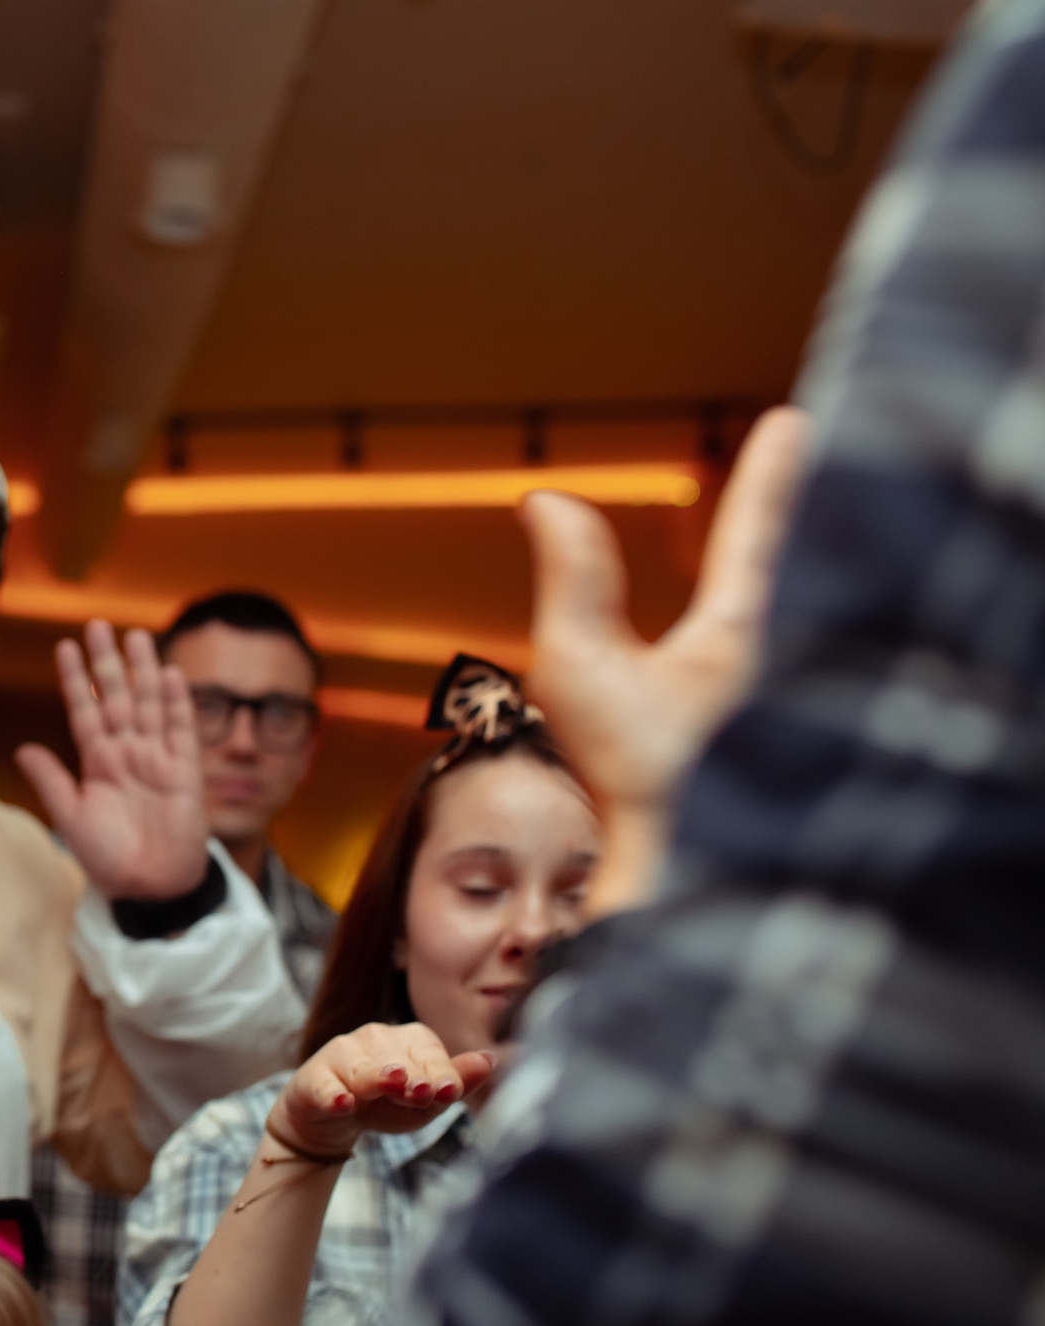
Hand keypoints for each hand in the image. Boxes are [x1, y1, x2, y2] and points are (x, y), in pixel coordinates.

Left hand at [15, 621, 209, 901]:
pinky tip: (170, 674)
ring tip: (134, 636)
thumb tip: (22, 749)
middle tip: (98, 625)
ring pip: (148, 704)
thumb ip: (51, 780)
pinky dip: (176, 703)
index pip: (84, 710)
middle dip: (108, 663)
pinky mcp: (184, 771)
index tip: (64, 647)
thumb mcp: (70, 816)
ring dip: (142, 671)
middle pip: (116, 697)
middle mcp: (127, 753)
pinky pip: (181, 730)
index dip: (75, 680)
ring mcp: (157, 759)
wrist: (148, 888)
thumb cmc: (108, 858)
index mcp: (98, 762)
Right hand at [265, 1022, 493, 1162]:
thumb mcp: (426, 1101)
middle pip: (395, 1057)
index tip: (449, 1091)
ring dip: (374, 1077)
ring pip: (360, 1067)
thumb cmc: (386, 1104)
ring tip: (391, 1084)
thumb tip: (490, 1060)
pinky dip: (332, 1093)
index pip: (428, 1051)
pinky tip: (343, 1102)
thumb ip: (455, 1082)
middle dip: (410, 1076)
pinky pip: (323, 1084)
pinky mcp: (313, 1077)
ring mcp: (341, 1054)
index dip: (440, 1071)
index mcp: (408, 1039)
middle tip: (423, 1091)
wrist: (331, 1117)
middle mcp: (374, 1037)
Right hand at [523, 406, 807, 914]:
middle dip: (796, 513)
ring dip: (798, 566)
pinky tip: (780, 625)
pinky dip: (788, 621)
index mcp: (746, 634)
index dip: (768, 475)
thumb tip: (549, 500)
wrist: (676, 869)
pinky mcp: (776, 730)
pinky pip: (788, 653)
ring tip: (805, 526)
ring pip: (799, 610)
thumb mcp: (581, 669)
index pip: (756, 532)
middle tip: (811, 455)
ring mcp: (784, 694)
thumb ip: (571, 578)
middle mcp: (784, 656)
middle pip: (798, 563)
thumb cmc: (631, 778)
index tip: (789, 422)